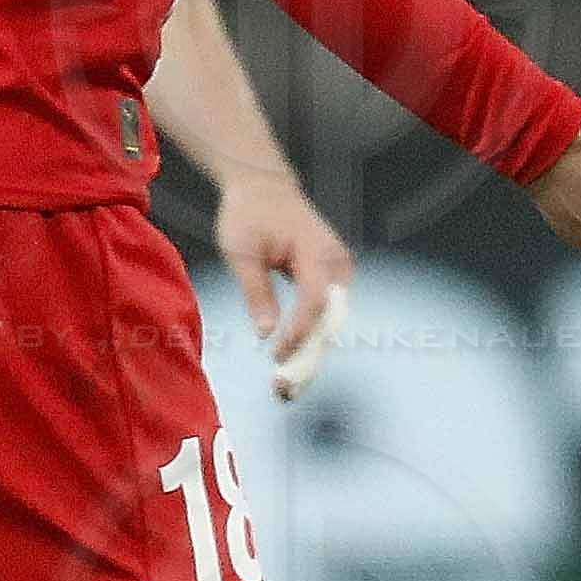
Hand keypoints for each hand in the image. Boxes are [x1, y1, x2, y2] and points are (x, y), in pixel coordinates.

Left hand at [209, 169, 352, 397]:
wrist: (263, 187)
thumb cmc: (248, 215)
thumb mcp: (241, 252)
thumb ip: (256, 292)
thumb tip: (266, 334)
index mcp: (316, 252)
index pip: (315, 302)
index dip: (298, 333)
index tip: (276, 357)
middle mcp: (337, 263)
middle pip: (331, 320)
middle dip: (310, 358)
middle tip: (285, 392)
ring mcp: (339, 271)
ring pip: (330, 323)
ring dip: (311, 356)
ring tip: (287, 389)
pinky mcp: (331, 279)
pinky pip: (324, 316)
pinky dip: (309, 341)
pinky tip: (291, 367)